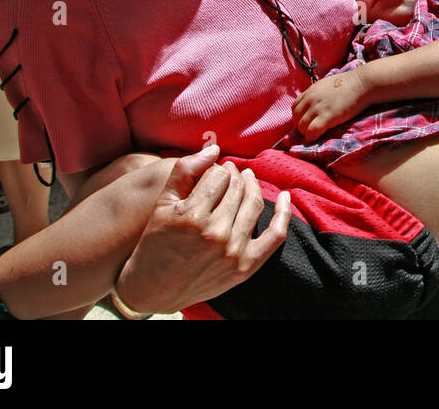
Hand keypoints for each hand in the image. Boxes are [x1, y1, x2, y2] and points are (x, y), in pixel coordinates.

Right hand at [114, 145, 290, 313]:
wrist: (153, 289)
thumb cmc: (155, 242)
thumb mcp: (162, 204)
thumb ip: (185, 171)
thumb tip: (215, 149)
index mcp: (192, 216)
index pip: (218, 176)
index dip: (216, 169)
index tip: (213, 171)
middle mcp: (215, 234)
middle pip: (236, 187)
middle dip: (233, 175)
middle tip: (229, 173)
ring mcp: (232, 252)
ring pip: (253, 203)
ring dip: (252, 186)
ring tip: (246, 179)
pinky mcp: (246, 267)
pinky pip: (276, 234)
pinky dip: (284, 213)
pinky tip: (285, 196)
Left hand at [290, 70, 369, 140]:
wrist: (362, 83)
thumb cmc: (350, 84)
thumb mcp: (328, 85)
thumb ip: (318, 94)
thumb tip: (317, 103)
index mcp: (311, 91)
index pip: (295, 107)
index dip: (299, 117)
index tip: (307, 121)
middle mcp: (311, 99)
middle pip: (296, 118)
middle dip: (301, 126)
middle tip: (311, 130)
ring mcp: (318, 108)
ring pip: (302, 126)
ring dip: (307, 133)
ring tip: (315, 135)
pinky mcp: (327, 117)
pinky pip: (312, 131)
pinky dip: (312, 137)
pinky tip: (318, 137)